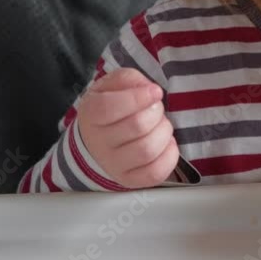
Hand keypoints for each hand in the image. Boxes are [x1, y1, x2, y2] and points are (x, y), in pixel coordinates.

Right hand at [77, 68, 179, 187]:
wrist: (97, 142)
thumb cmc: (111, 109)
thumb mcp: (112, 85)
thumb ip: (129, 79)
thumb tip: (149, 90)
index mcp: (91, 113)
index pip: (110, 107)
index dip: (139, 97)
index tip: (155, 92)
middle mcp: (99, 142)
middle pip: (137, 126)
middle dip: (156, 112)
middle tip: (156, 108)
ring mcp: (114, 165)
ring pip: (148, 150)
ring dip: (164, 132)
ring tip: (160, 125)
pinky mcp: (130, 180)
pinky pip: (155, 172)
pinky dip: (170, 155)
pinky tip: (165, 143)